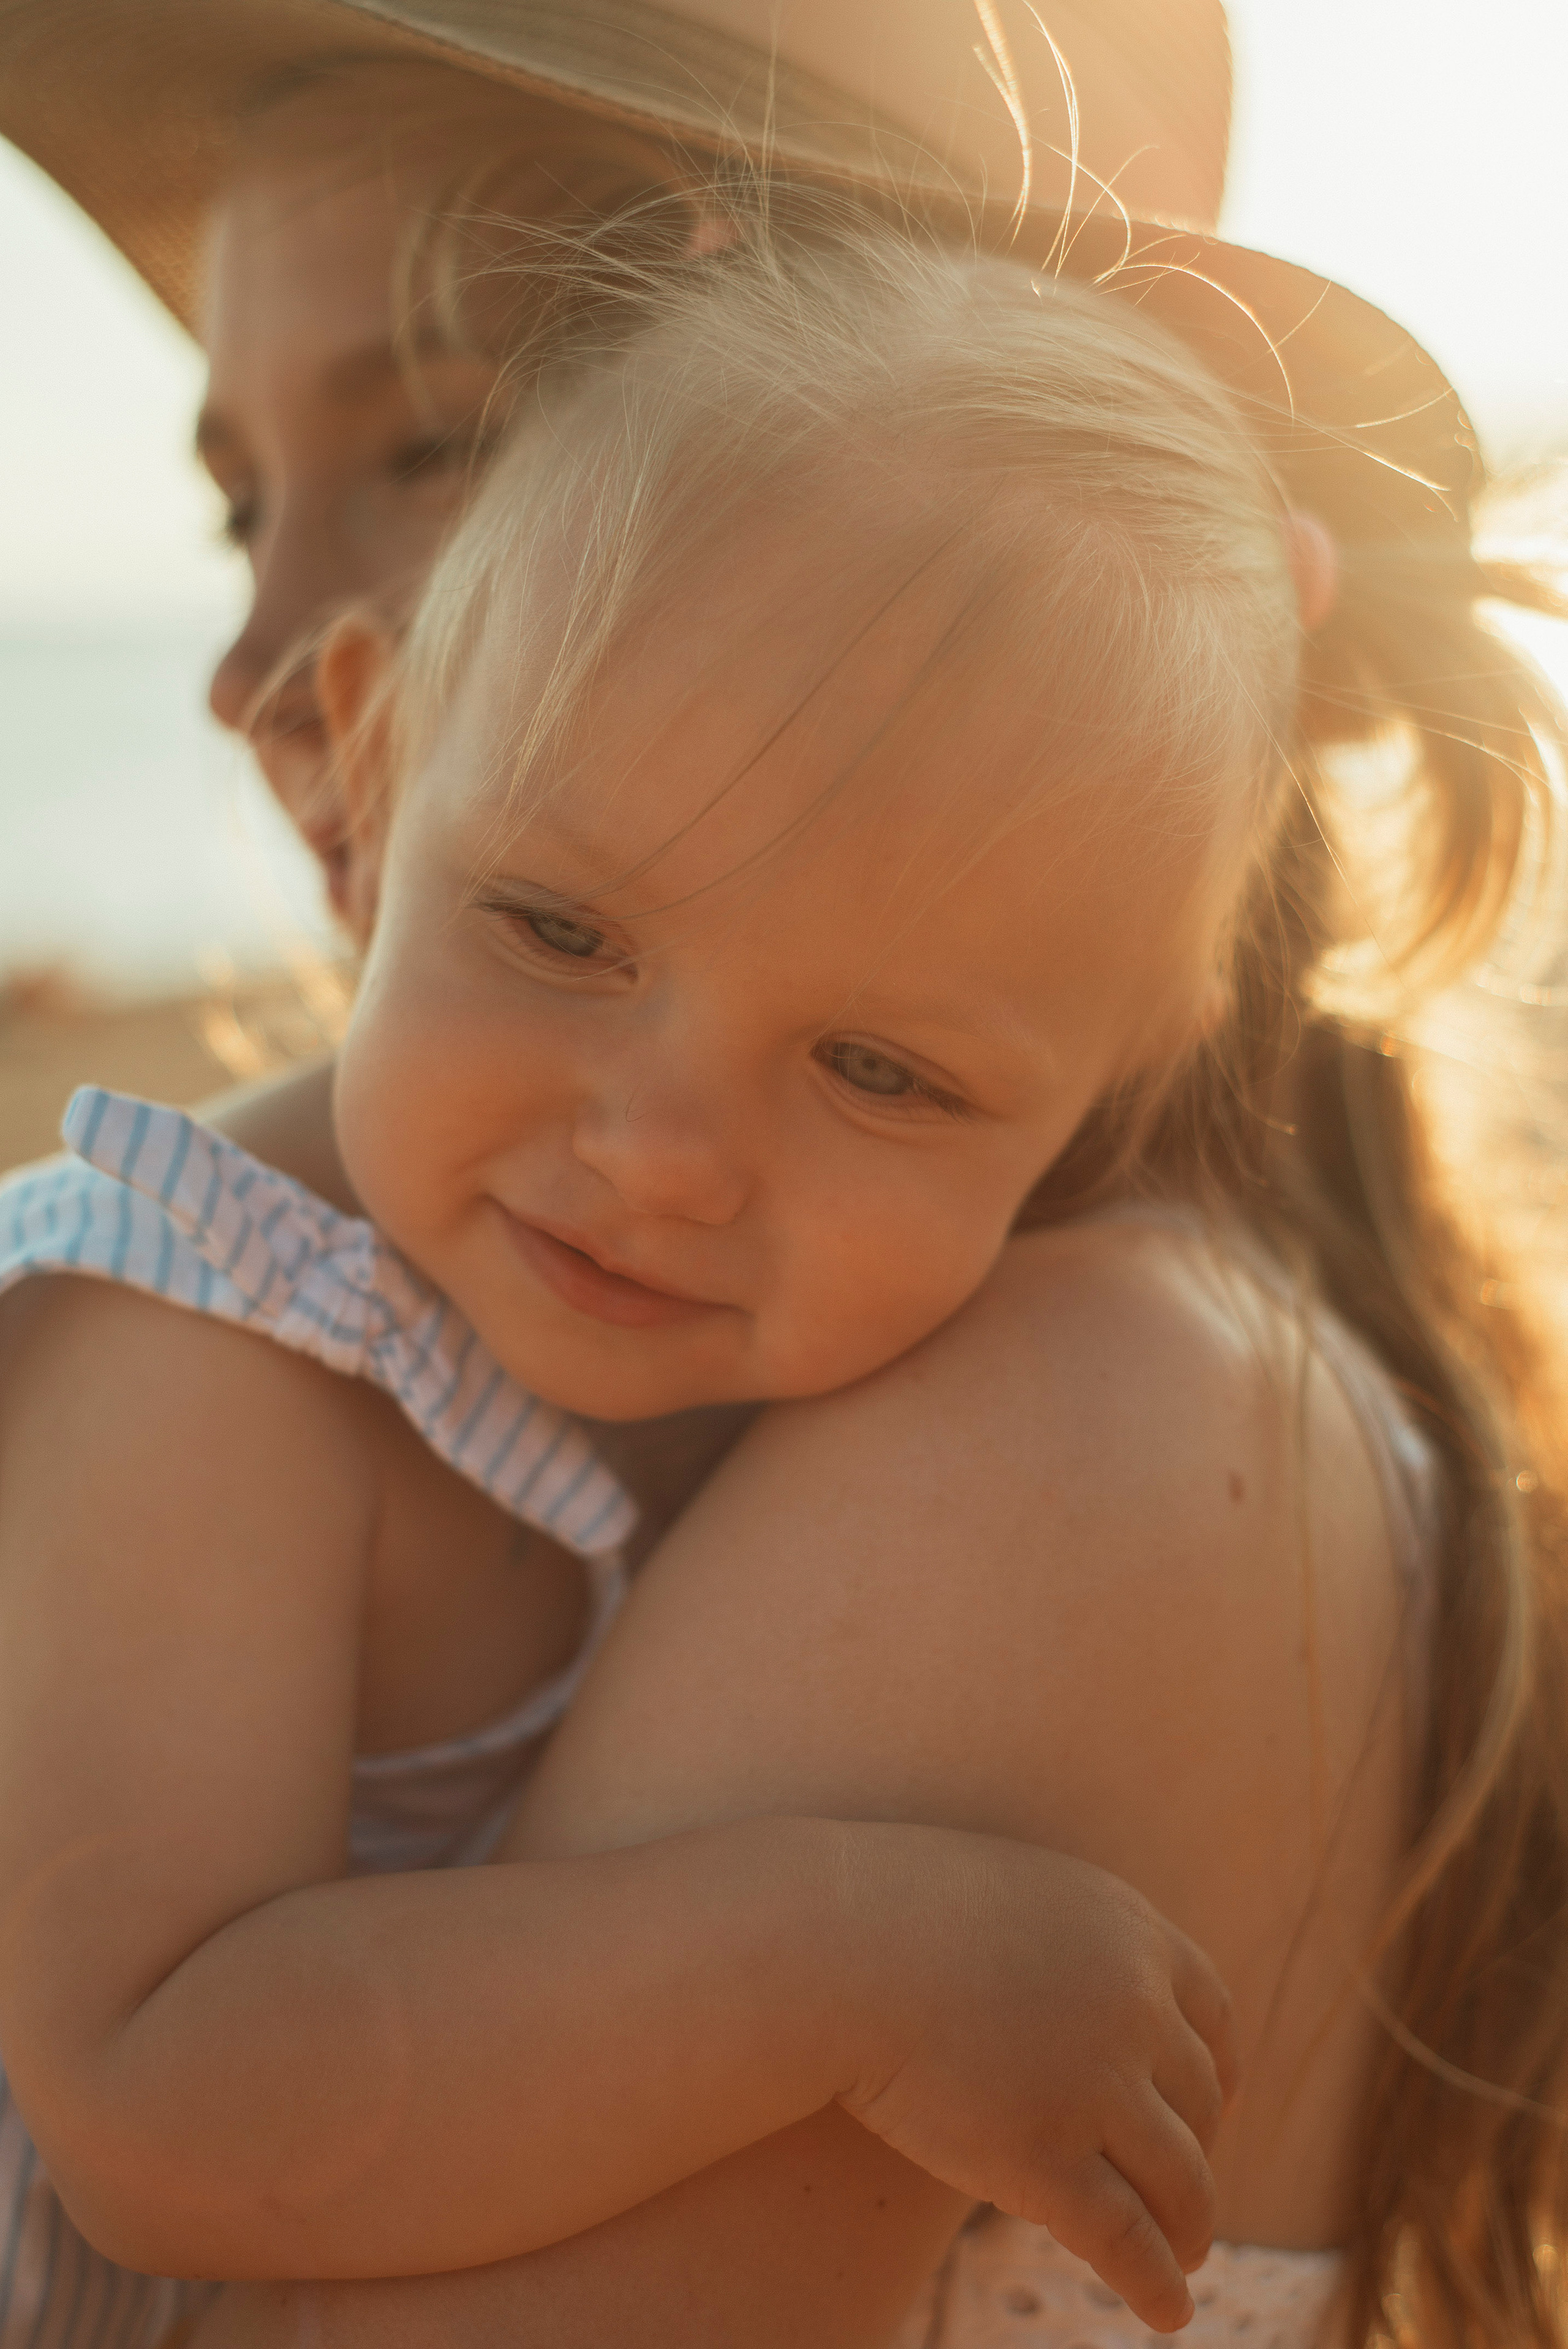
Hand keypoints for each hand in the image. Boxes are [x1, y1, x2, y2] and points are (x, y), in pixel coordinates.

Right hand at [835, 1831, 1236, 2333]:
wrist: (825, 1944)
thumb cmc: (886, 1915)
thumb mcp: (1004, 1897)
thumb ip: (1056, 1941)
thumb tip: (1069, 1988)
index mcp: (1127, 1930)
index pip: (1211, 2013)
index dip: (1219, 2071)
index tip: (1218, 2111)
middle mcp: (1132, 2004)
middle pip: (1198, 2100)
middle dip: (1196, 2153)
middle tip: (1182, 2195)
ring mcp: (1095, 2083)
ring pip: (1179, 2181)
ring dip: (1188, 2230)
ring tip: (1181, 2262)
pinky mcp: (1048, 2159)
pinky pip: (1128, 2240)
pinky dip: (1155, 2283)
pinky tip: (1165, 2313)